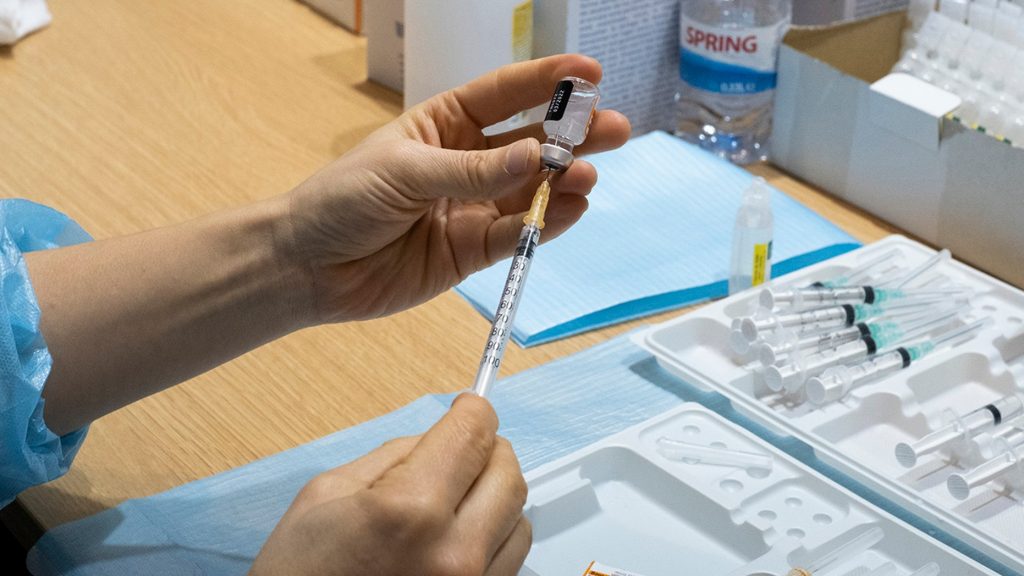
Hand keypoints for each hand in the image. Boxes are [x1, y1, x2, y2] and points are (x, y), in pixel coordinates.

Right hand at [250, 394, 530, 575]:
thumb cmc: (299, 575)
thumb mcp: (327, 493)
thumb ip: (395, 456)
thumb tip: (440, 437)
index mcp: (411, 510)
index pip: (473, 435)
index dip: (473, 411)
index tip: (468, 408)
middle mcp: (454, 553)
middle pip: (507, 473)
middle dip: (487, 449)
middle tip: (462, 447)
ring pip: (518, 516)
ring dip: (493, 495)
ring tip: (455, 498)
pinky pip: (511, 557)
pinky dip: (494, 534)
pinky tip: (458, 534)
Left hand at [283, 54, 630, 322]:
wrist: (309, 267)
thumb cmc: (342, 201)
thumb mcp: (405, 171)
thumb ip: (472, 170)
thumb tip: (536, 158)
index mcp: (445, 124)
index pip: (504, 95)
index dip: (547, 82)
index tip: (589, 74)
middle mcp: (466, 163)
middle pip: (531, 143)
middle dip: (572, 135)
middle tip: (612, 127)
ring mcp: (472, 207)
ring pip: (530, 190)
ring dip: (564, 182)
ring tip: (589, 174)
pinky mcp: (472, 250)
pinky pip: (516, 234)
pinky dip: (545, 223)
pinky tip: (572, 208)